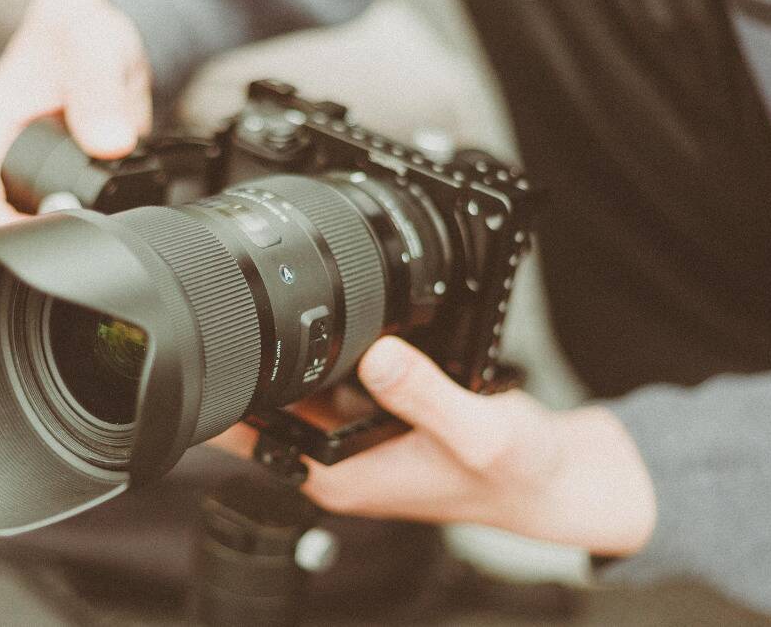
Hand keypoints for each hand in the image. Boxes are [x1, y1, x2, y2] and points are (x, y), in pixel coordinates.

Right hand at [0, 0, 151, 240]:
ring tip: (104, 216)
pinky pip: (71, 220)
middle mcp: (4, 167)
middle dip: (42, 244)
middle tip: (86, 232)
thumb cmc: (78, 31)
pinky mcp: (63, 186)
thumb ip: (97, 91)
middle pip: (1, 236)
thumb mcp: (91, 45)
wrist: (98, 33)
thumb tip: (109, 143)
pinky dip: (93, 222)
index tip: (43, 240)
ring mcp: (31, 181)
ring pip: (38, 234)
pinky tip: (116, 207)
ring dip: (70, 233)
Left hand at [210, 336, 657, 555]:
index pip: (250, 434)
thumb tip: (375, 354)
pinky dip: (333, 351)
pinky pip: (335, 379)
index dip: (226, 386)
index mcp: (341, 475)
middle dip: (255, 354)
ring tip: (296, 294)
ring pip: (297, 386)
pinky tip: (345, 317)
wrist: (552, 478)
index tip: (217, 333)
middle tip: (254, 291)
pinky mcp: (375, 418)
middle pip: (263, 403)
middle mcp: (337, 461)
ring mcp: (354, 440)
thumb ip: (426, 394)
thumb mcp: (479, 430)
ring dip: (294, 348)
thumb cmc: (519, 473)